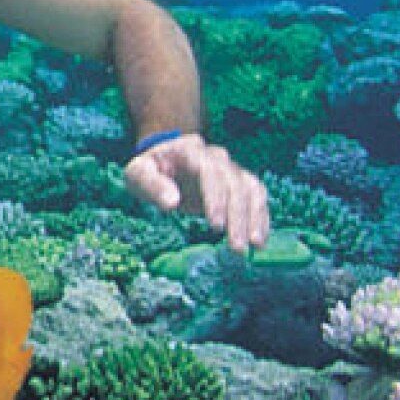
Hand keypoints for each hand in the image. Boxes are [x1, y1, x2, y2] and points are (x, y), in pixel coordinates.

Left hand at [125, 133, 270, 252]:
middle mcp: (216, 158)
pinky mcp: (240, 182)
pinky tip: (260, 240)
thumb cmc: (150, 169)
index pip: (210, 173)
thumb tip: (171, 202)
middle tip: (237, 248)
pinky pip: (257, 197)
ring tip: (255, 247)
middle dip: (238, 217)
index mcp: (190, 151)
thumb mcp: (138, 174)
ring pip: (251, 190)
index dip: (216, 199)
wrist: (165, 160)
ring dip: (255, 219)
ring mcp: (231, 169)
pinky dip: (261, 218)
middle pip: (234, 184)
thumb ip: (152, 185)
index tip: (215, 226)